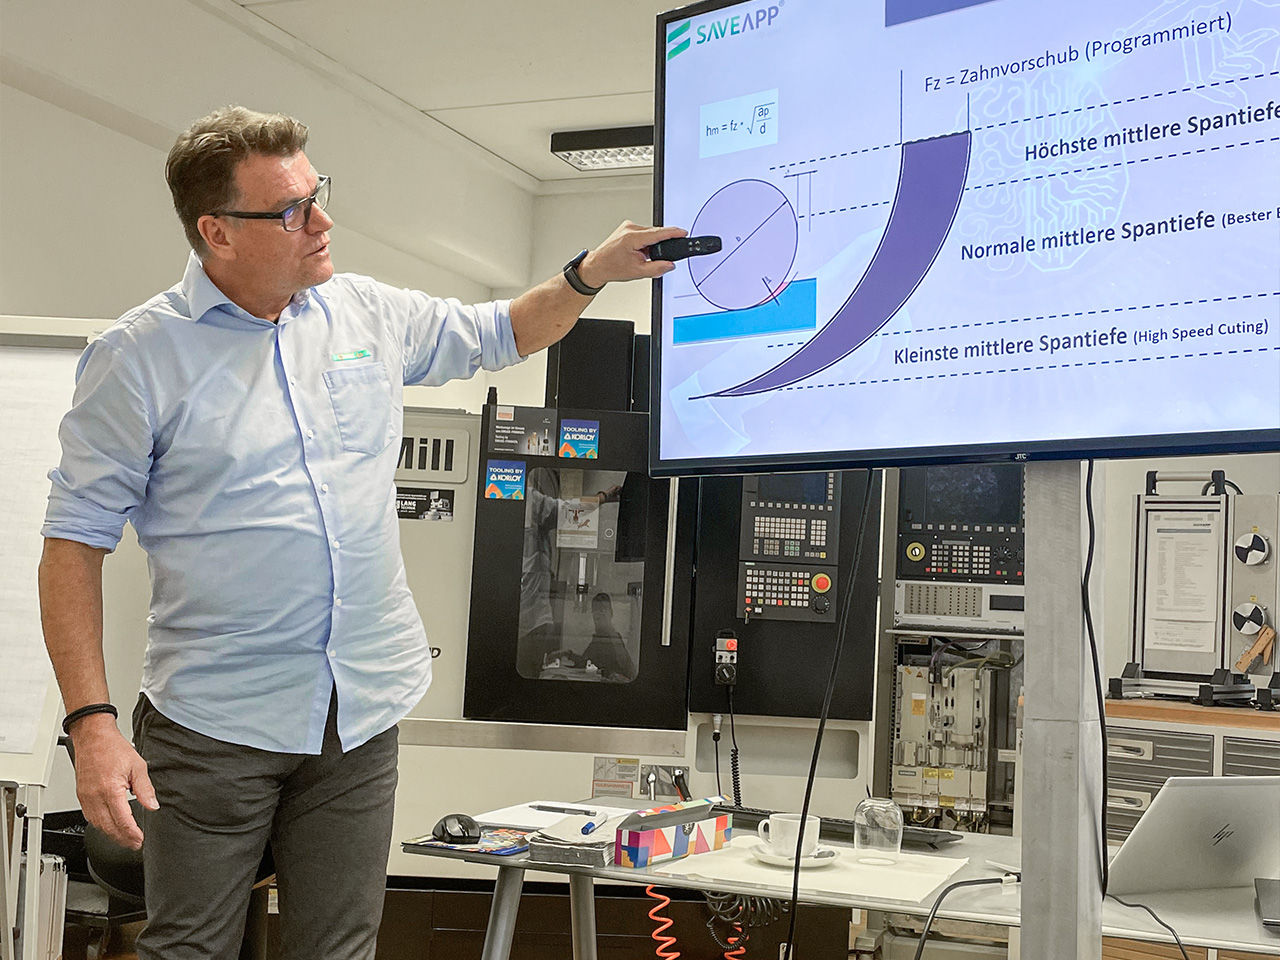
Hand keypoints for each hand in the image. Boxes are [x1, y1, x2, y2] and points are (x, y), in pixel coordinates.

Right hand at [71, 713, 158, 849]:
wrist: (93, 738)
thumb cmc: (113, 748)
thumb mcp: (138, 766)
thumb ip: (145, 789)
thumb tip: (152, 806)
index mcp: (111, 790)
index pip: (122, 821)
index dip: (132, 834)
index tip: (140, 840)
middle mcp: (95, 797)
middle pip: (108, 828)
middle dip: (123, 839)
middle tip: (135, 844)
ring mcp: (86, 798)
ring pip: (97, 825)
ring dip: (111, 835)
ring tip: (124, 838)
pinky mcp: (81, 796)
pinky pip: (89, 817)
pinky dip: (100, 825)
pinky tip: (109, 826)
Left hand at [578, 221, 687, 288]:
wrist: (597, 266)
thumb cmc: (612, 268)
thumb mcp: (638, 272)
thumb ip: (657, 268)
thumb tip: (670, 265)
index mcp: (632, 238)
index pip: (658, 233)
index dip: (673, 233)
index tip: (683, 232)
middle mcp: (630, 228)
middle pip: (655, 233)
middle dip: (659, 245)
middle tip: (652, 258)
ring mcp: (627, 227)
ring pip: (649, 233)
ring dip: (650, 244)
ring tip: (640, 257)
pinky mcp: (626, 228)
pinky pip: (643, 233)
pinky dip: (645, 242)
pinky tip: (638, 252)